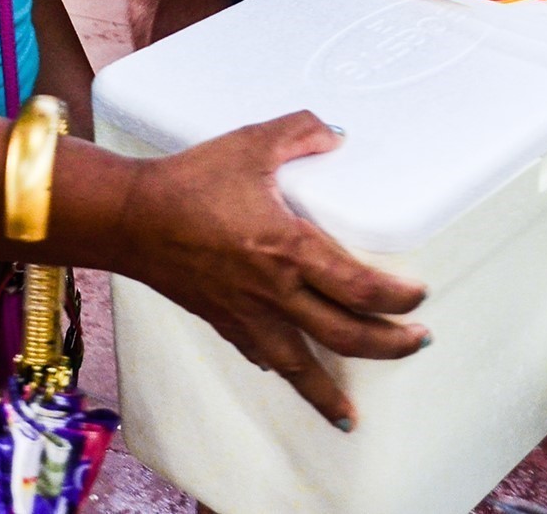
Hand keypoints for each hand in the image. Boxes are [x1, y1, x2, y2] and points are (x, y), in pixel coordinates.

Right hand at [115, 111, 429, 428]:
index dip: (397, 298)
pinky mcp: (223, 321)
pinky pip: (262, 356)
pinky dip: (284, 370)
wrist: (129, 218)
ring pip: (301, 367)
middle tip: (416, 344)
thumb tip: (336, 135)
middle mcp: (274, 292)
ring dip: (330, 391)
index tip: (418, 297)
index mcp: (289, 249)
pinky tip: (293, 373)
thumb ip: (300, 132)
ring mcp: (247, 314)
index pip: (359, 287)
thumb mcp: (250, 143)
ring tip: (352, 414)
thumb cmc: (188, 182)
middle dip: (388, 345)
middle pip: (345, 335)